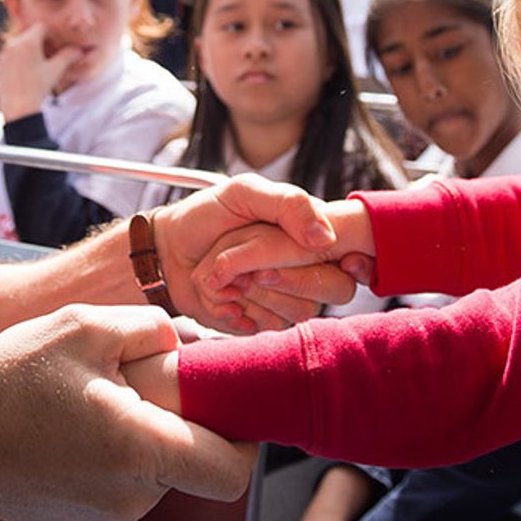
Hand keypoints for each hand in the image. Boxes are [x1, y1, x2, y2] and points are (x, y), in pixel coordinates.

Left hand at [0, 24, 81, 119]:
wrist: (18, 108)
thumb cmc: (38, 88)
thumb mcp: (55, 70)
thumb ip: (68, 56)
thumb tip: (80, 50)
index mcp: (28, 41)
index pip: (41, 27)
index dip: (50, 35)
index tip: (54, 46)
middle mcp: (12, 44)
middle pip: (29, 35)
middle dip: (39, 42)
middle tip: (47, 56)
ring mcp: (3, 54)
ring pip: (18, 45)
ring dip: (28, 51)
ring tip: (36, 67)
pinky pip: (10, 56)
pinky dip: (18, 60)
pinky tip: (25, 74)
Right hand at [0, 304, 254, 520]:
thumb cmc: (6, 384)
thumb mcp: (82, 327)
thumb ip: (151, 330)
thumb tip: (188, 345)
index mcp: (139, 450)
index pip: (231, 471)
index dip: (242, 438)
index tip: (223, 405)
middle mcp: (132, 497)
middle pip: (192, 463)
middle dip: (178, 422)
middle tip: (134, 384)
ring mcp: (109, 518)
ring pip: (157, 472)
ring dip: (142, 437)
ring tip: (91, 402)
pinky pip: (126, 486)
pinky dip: (115, 457)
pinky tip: (74, 430)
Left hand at [153, 174, 357, 332]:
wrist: (166, 254)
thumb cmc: (205, 218)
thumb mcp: (243, 193)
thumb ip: (289, 205)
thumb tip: (325, 238)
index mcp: (310, 235)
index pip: (354, 256)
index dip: (349, 261)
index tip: (322, 256)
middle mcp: (307, 270)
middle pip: (328, 287)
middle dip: (272, 267)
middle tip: (241, 256)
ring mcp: (288, 301)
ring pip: (296, 309)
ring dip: (248, 287)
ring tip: (225, 273)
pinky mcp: (265, 325)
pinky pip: (267, 327)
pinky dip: (234, 308)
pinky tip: (222, 295)